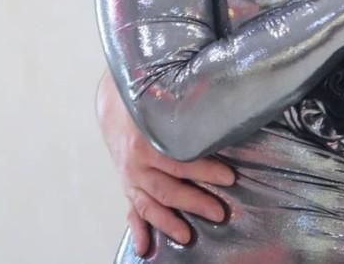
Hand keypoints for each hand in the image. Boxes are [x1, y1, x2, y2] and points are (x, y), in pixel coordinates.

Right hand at [96, 75, 234, 255]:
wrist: (114, 103)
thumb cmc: (144, 100)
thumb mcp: (164, 95)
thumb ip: (188, 102)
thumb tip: (219, 96)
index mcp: (145, 141)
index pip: (179, 161)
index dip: (205, 170)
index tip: (229, 177)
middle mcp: (135, 163)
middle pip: (167, 188)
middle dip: (194, 202)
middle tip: (219, 213)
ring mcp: (129, 177)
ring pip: (149, 205)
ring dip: (168, 222)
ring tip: (187, 236)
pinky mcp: (128, 184)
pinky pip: (132, 210)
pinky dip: (138, 229)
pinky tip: (144, 247)